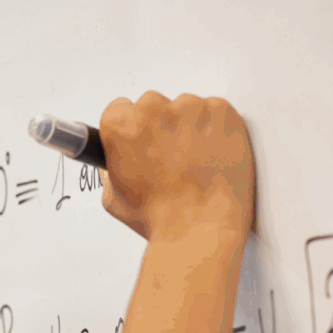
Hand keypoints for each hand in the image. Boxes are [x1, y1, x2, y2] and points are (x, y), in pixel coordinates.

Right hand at [98, 91, 254, 241]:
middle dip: (161, 127)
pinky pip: (216, 111)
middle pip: (154, 104)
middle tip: (170, 157)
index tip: (142, 139)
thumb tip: (117, 164)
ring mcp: (191, 108)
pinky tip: (212, 154)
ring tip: (194, 160)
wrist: (200, 227)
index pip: (120, 108)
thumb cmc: (161, 216)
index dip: (132, 127)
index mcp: (121, 126)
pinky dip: (216, 129)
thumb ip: (110, 171)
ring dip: (189, 127)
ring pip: (186, 108)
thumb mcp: (114, 198)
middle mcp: (154, 110)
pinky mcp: (222, 112)